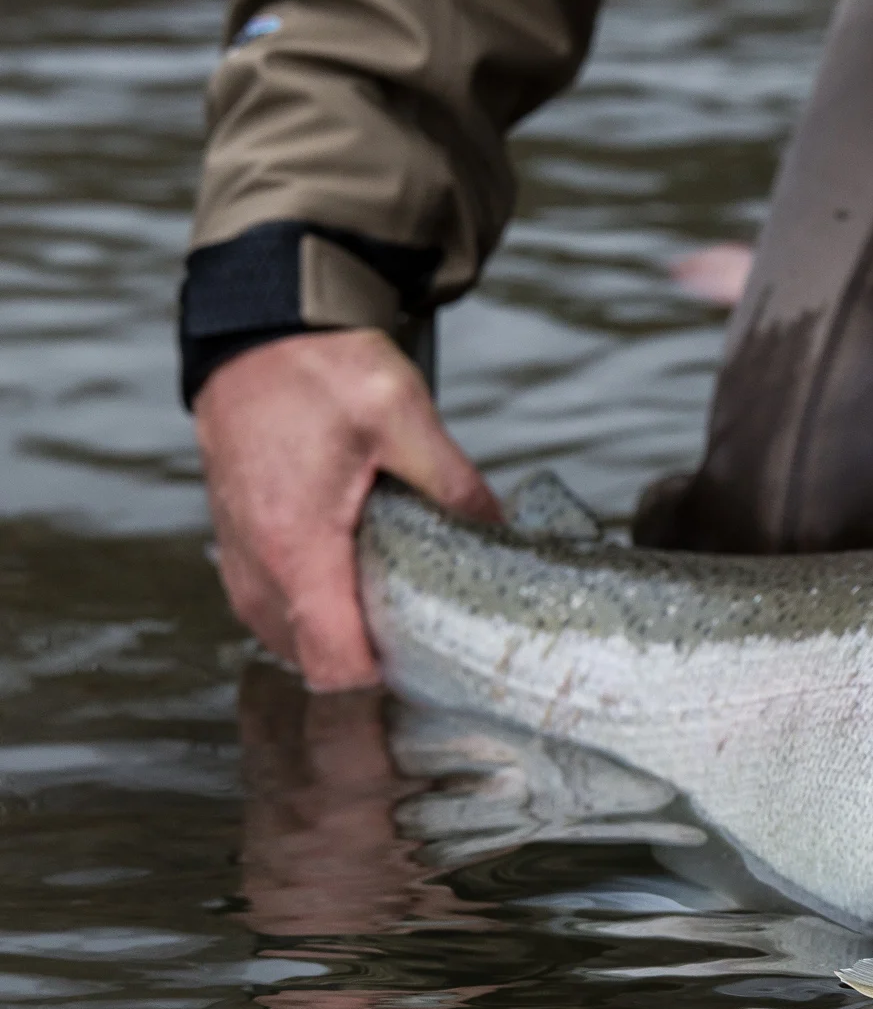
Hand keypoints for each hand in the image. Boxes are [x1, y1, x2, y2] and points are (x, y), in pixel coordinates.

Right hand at [193, 329, 498, 688]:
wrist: (257, 328)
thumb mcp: (405, 417)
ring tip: (391, 602)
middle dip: (366, 658)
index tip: (425, 667)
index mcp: (299, 545)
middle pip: (310, 659)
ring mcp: (238, 553)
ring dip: (335, 633)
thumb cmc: (320, 368)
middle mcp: (258, 561)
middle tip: (423, 632)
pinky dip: (308, 607)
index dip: (381, 680)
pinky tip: (352, 577)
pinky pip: (268, 603)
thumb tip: (499, 532)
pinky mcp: (235, 539)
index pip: (332, 662)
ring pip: (284, 636)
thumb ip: (454, 484)